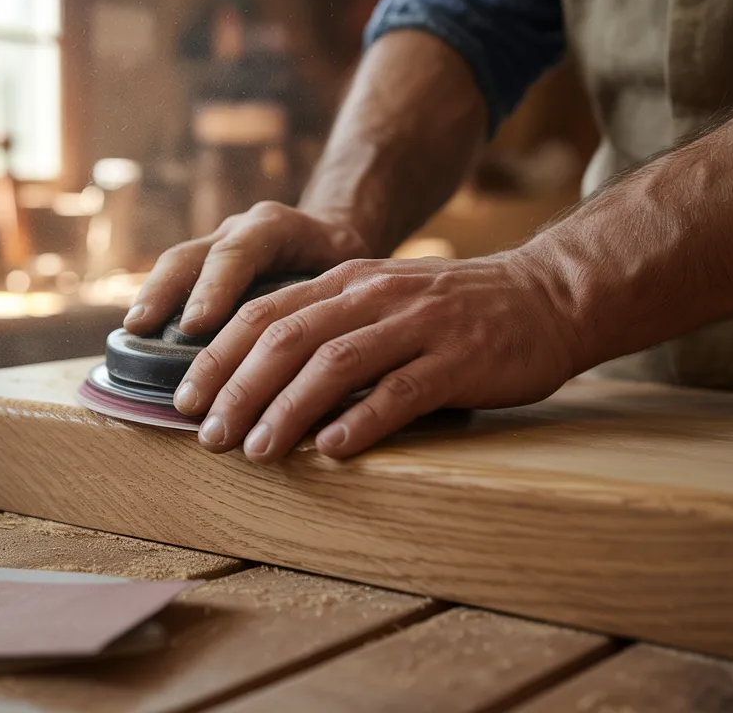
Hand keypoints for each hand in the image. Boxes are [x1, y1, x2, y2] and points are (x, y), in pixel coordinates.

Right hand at [123, 202, 370, 335]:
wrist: (333, 235)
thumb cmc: (345, 264)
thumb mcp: (352, 275)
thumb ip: (336, 308)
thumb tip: (327, 369)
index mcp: (276, 228)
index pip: (239, 253)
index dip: (214, 289)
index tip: (195, 326)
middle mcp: (239, 233)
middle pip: (194, 256)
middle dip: (167, 292)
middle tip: (143, 327)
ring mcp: (216, 247)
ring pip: (177, 265)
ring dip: (152, 298)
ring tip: (132, 332)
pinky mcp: (205, 267)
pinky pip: (174, 281)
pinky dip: (156, 306)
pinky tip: (138, 338)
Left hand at [172, 254, 579, 461]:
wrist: (547, 295)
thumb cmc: (454, 311)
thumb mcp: (382, 300)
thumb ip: (329, 328)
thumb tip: (259, 383)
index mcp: (346, 281)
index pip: (264, 314)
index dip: (219, 358)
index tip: (186, 401)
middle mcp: (374, 295)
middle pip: (287, 338)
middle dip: (239, 388)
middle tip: (209, 436)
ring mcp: (418, 325)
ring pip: (335, 363)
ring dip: (288, 410)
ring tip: (258, 451)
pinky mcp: (458, 359)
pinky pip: (401, 391)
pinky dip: (362, 420)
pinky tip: (334, 450)